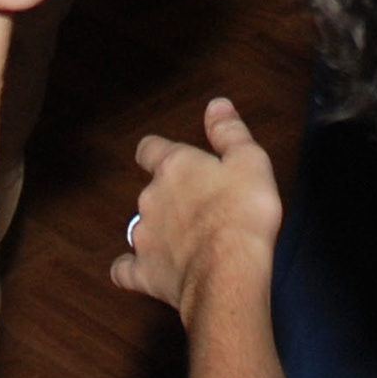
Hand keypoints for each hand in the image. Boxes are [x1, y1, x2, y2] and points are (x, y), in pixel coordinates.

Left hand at [111, 94, 280, 313]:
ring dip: (156, 230)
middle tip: (199, 207)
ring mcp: (143, 236)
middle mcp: (151, 197)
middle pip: (149, 191)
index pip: (151, 149)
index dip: (157, 152)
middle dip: (169, 197)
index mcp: (174, 167)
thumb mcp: (249, 160)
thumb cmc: (243, 215)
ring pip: (140, 226)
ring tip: (183, 241)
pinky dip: (132, 268)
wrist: (228, 271)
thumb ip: (229, 131)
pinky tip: (142, 270)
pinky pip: (127, 269)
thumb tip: (217, 106)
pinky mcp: (144, 271)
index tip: (166, 156)